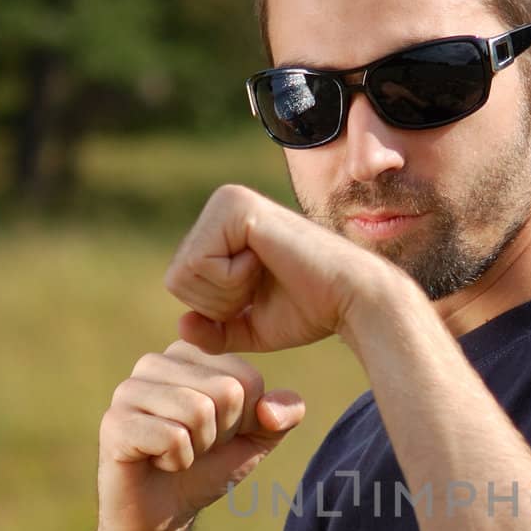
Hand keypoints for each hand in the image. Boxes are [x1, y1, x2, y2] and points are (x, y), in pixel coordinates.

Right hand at [97, 340, 304, 530]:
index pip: (248, 379)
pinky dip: (177, 461)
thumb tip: (274, 408)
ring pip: (199, 411)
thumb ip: (281, 415)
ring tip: (175, 452)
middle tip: (193, 446)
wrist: (162, 513)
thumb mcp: (256, 439)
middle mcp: (155, 362)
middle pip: (227, 392)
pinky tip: (155, 462)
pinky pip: (173, 437)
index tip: (216, 433)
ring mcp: (129, 389)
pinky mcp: (115, 422)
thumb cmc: (206, 467)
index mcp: (190, 354)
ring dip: (198, 448)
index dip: (243, 420)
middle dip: (221, 434)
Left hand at [162, 184, 392, 354]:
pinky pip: (200, 263)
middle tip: (265, 286)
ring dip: (228, 291)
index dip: (218, 309)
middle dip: (220, 302)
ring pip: (184, 271)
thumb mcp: (253, 327)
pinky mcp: (237, 206)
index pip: (181, 283)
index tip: (260, 295)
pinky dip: (233, 280)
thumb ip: (216, 330)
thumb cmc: (311, 310)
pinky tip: (266, 263)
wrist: (352, 299)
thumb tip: (181, 325)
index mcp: (223, 228)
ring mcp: (228, 200)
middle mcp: (222, 205)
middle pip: (178, 278)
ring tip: (267, 273)